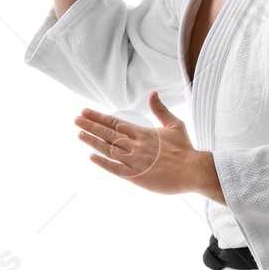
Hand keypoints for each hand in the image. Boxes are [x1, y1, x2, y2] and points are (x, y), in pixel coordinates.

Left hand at [75, 91, 223, 199]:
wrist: (192, 170)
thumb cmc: (184, 149)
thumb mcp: (175, 124)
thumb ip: (161, 110)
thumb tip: (153, 93)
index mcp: (143, 132)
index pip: (115, 122)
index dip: (99, 117)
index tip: (85, 112)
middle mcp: (136, 145)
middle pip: (108, 133)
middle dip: (90, 126)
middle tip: (76, 119)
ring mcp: (134, 160)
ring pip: (109, 149)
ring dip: (93, 141)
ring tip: (79, 134)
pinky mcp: (136, 176)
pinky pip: (115, 169)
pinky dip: (103, 163)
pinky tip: (91, 157)